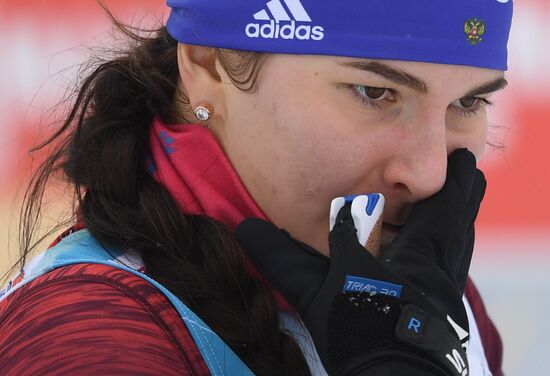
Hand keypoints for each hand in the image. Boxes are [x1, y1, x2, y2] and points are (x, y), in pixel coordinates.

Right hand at [235, 149, 485, 374]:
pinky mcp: (444, 316)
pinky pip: (454, 272)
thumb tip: (245, 228)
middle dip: (461, 196)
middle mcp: (435, 269)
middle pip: (455, 224)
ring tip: (461, 207)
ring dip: (459, 223)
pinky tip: (444, 262)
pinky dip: (453, 253)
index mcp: (413, 257)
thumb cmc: (360, 332)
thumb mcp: (315, 293)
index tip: (461, 158)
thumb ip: (282, 258)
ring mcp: (443, 294)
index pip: (433, 210)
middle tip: (469, 174)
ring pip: (458, 249)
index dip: (448, 184)